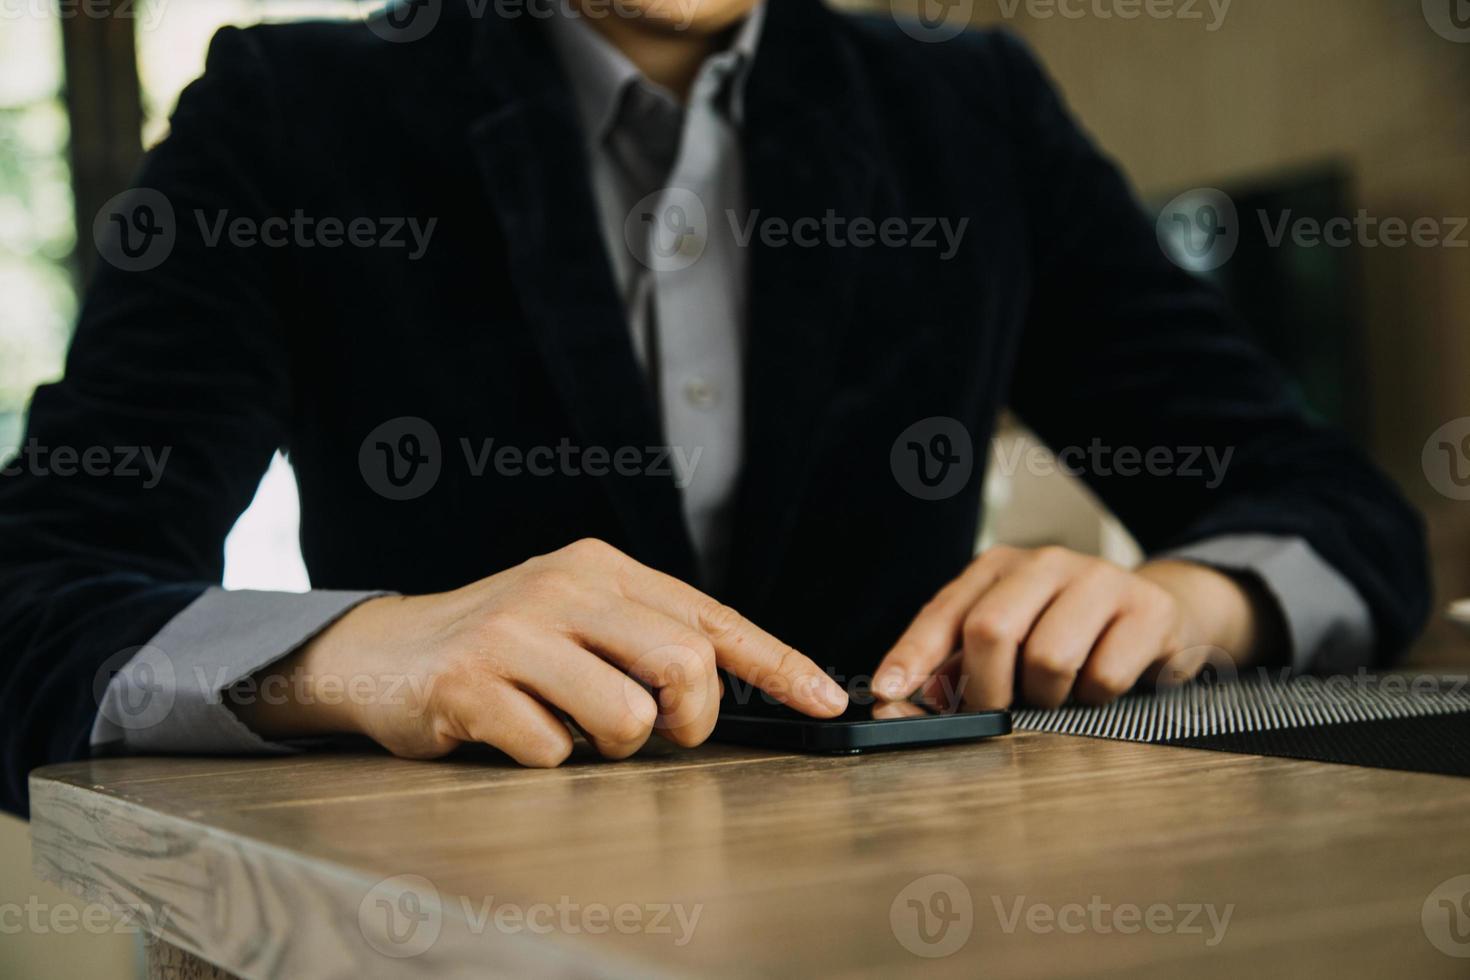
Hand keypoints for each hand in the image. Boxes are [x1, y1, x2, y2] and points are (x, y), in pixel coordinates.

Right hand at [232, 538, 847, 765]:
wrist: (383, 651)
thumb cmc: (499, 642)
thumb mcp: (576, 615)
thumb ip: (644, 636)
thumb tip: (727, 683)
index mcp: (601, 567)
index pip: (711, 615)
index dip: (778, 663)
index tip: (826, 701)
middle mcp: (563, 588)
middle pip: (684, 661)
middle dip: (688, 715)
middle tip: (660, 729)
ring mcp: (514, 634)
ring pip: (625, 718)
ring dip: (608, 745)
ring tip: (568, 723)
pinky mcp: (471, 684)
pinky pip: (554, 752)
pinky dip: (545, 758)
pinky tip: (511, 730)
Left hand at [871, 546, 1282, 710]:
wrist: (1160, 612)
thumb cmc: (1069, 631)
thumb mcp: (1010, 636)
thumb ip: (956, 665)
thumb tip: (905, 697)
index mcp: (1000, 567)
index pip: (944, 612)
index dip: (912, 656)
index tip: (888, 692)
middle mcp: (1046, 563)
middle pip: (991, 629)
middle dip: (985, 688)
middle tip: (996, 712)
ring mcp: (1100, 580)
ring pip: (1047, 657)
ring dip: (1046, 697)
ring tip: (1058, 693)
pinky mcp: (1149, 610)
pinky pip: (1103, 676)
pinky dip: (1094, 698)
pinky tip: (1098, 686)